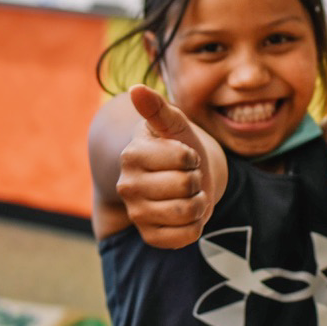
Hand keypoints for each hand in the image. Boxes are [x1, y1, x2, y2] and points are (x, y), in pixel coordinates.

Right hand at [117, 85, 214, 248]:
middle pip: (186, 186)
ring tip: (188, 193)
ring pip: (188, 212)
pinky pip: (186, 237)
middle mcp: (127, 186)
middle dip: (197, 179)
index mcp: (131, 155)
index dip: (193, 156)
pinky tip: (186, 213)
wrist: (182, 175)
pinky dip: (196, 225)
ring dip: (199, 201)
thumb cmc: (178, 144)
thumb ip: (158, 107)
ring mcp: (137, 213)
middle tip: (187, 174)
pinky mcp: (150, 236)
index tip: (184, 154)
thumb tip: (137, 89)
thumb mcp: (174, 123)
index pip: (183, 158)